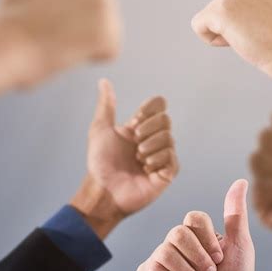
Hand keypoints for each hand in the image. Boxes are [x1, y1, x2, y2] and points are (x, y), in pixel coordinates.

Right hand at [0, 0, 121, 86]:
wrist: (10, 45)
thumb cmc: (12, 16)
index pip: (90, 9)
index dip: (69, 21)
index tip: (49, 21)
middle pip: (103, 21)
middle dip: (84, 32)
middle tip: (55, 32)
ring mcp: (106, 10)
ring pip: (107, 37)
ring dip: (87, 45)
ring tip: (62, 40)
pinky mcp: (109, 35)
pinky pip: (109, 53)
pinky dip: (92, 58)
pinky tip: (71, 50)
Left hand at [71, 79, 178, 237]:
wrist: (103, 189)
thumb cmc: (99, 163)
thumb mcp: (100, 129)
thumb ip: (107, 105)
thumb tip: (104, 81)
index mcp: (141, 128)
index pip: (159, 106)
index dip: (149, 109)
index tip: (135, 120)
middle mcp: (153, 140)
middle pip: (166, 119)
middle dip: (148, 129)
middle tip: (134, 143)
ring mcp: (162, 157)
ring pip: (169, 137)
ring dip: (149, 146)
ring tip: (138, 159)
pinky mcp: (167, 173)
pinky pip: (171, 157)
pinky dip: (157, 160)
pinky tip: (146, 169)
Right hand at [136, 180, 253, 270]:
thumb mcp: (240, 247)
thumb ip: (235, 215)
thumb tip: (240, 181)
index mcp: (195, 236)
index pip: (193, 218)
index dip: (209, 241)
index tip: (219, 259)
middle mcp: (174, 244)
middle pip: (178, 232)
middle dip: (200, 258)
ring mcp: (159, 260)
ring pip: (166, 249)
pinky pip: (154, 268)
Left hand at [191, 0, 271, 101]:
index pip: (242, 4)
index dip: (253, 23)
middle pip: (226, 12)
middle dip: (239, 28)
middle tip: (264, 36)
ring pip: (213, 20)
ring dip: (229, 35)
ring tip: (254, 38)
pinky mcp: (220, 11)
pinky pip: (199, 26)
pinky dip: (212, 39)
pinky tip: (236, 42)